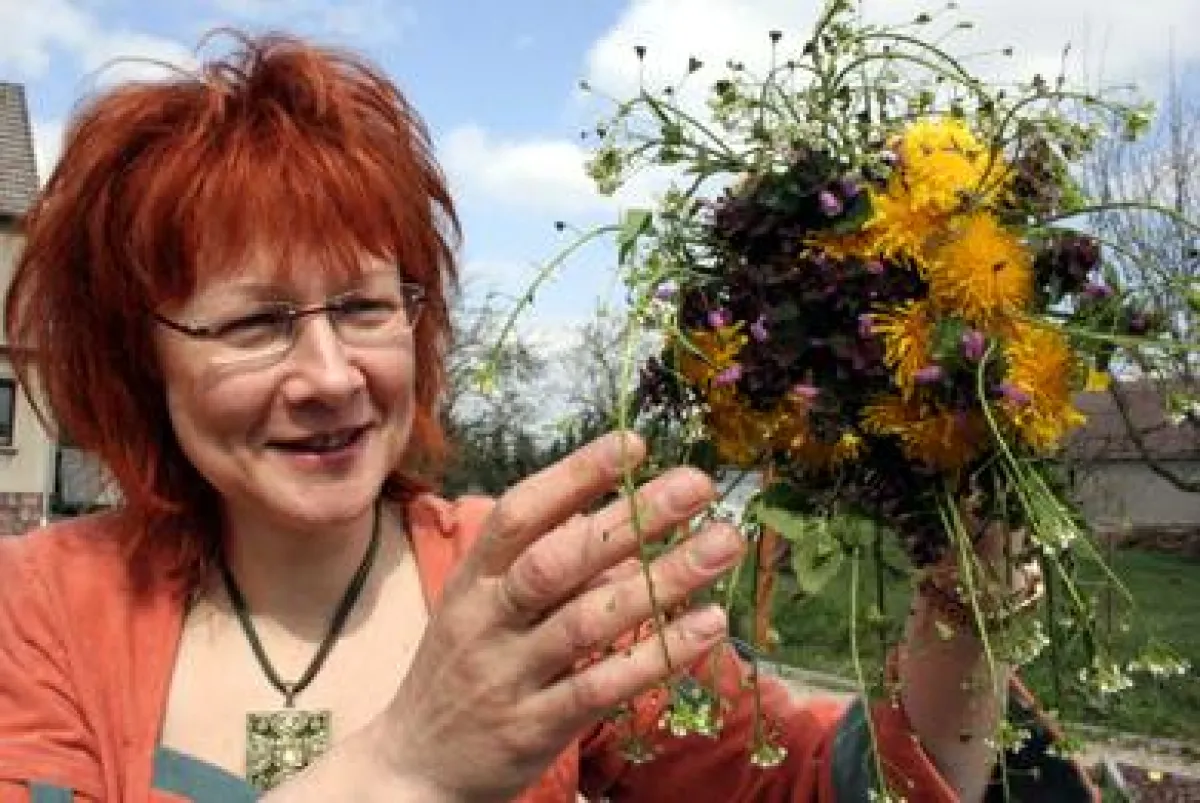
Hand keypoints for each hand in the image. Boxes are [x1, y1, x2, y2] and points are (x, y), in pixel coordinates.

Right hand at [379, 432, 744, 801]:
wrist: (412, 769)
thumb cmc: (465, 671)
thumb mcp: (488, 609)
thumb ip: (552, 569)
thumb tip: (629, 526)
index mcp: (473, 579)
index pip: (520, 513)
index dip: (575, 475)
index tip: (634, 444)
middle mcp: (486, 619)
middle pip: (558, 560)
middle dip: (630, 518)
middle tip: (695, 484)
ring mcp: (507, 675)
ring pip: (588, 621)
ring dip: (661, 580)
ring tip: (722, 545)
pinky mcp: (532, 728)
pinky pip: (601, 687)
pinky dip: (657, 656)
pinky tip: (707, 626)